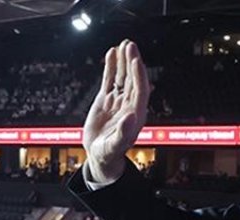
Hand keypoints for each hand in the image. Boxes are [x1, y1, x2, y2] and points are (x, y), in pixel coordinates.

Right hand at [82, 40, 150, 182]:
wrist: (99, 155)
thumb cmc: (109, 153)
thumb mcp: (115, 146)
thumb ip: (123, 132)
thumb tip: (131, 116)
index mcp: (135, 114)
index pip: (140, 90)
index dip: (138, 75)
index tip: (135, 60)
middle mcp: (129, 104)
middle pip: (132, 79)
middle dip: (131, 62)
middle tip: (130, 46)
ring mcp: (118, 100)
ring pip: (122, 77)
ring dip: (123, 61)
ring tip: (123, 45)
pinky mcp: (106, 99)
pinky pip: (110, 80)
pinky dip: (111, 67)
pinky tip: (111, 54)